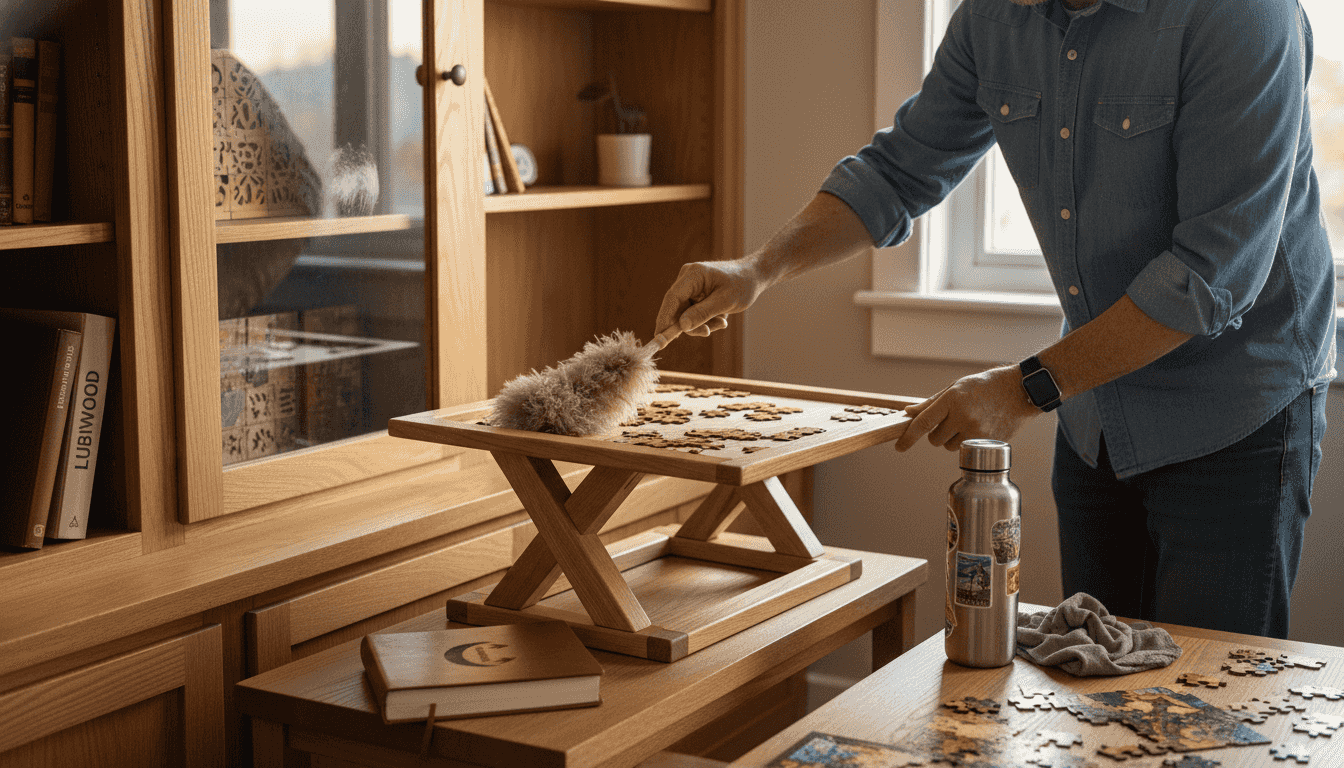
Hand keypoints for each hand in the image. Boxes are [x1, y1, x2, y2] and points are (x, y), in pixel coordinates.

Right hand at [653, 259, 767, 346]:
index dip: (664, 319)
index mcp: (693, 275)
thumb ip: (702, 313)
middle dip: (692, 324)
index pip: (672, 298)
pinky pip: (692, 313)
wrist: (753, 276)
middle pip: (677, 309)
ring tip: (722, 322)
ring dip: (703, 323)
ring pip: (685, 314)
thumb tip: (681, 326)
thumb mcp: (725, 302)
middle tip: (709, 332)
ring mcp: (689, 286)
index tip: (659, 337)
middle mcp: (687, 278)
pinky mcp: (693, 293)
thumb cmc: (742, 285)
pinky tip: (720, 317)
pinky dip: (705, 319)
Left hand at [894, 365, 1040, 451]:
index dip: (908, 437)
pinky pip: (965, 450)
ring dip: (952, 439)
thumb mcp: (956, 387)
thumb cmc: (986, 386)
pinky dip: (966, 443)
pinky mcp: (987, 442)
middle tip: (951, 421)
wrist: (1020, 391)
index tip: (899, 447)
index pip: (923, 423)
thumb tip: (909, 413)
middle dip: (937, 433)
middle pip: (934, 439)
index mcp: (952, 399)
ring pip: (949, 447)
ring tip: (968, 422)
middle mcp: (962, 416)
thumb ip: (931, 403)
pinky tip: (978, 428)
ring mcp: (976, 431)